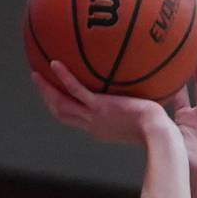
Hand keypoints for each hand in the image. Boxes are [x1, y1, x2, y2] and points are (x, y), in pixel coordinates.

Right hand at [31, 60, 171, 145]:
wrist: (158, 134)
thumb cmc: (160, 128)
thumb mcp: (148, 114)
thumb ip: (142, 102)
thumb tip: (150, 82)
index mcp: (101, 128)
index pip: (78, 117)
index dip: (65, 105)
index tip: (59, 93)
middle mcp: (93, 124)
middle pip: (62, 113)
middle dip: (47, 98)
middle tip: (38, 80)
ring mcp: (94, 117)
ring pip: (62, 105)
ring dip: (47, 90)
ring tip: (36, 73)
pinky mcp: (99, 108)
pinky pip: (76, 91)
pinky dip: (64, 78)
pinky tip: (55, 63)